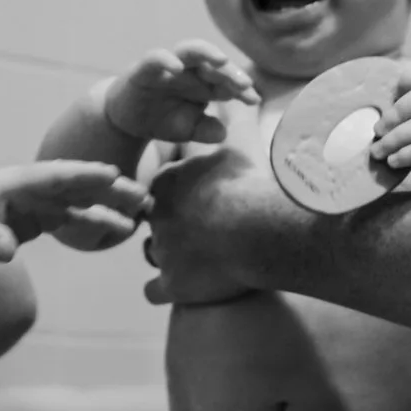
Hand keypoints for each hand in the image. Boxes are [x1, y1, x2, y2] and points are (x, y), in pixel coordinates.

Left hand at [0, 160, 150, 265]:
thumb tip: (6, 249)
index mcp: (11, 184)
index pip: (54, 176)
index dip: (82, 175)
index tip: (113, 174)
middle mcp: (25, 189)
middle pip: (74, 185)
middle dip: (108, 189)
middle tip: (143, 195)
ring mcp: (30, 204)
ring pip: (76, 202)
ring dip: (107, 206)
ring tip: (140, 214)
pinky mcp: (31, 220)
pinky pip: (69, 217)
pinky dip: (93, 221)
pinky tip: (116, 229)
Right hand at [103, 40, 258, 144]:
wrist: (127, 119)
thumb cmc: (163, 119)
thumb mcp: (187, 130)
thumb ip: (205, 130)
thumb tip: (223, 133)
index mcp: (204, 83)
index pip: (227, 81)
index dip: (241, 88)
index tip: (254, 99)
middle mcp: (189, 70)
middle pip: (214, 63)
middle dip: (230, 71)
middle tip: (244, 83)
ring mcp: (168, 67)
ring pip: (189, 50)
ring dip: (206, 52)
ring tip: (221, 60)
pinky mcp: (144, 68)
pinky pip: (155, 58)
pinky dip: (165, 59)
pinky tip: (176, 67)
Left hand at [139, 148, 270, 306]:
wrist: (258, 228)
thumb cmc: (250, 188)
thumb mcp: (234, 153)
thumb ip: (221, 143)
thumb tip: (228, 118)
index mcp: (166, 183)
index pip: (159, 191)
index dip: (179, 198)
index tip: (200, 204)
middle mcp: (156, 216)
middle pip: (154, 221)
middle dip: (172, 225)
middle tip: (200, 230)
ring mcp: (162, 250)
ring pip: (152, 254)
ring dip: (169, 257)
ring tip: (197, 259)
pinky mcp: (173, 284)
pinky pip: (153, 291)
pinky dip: (163, 289)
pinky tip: (182, 287)